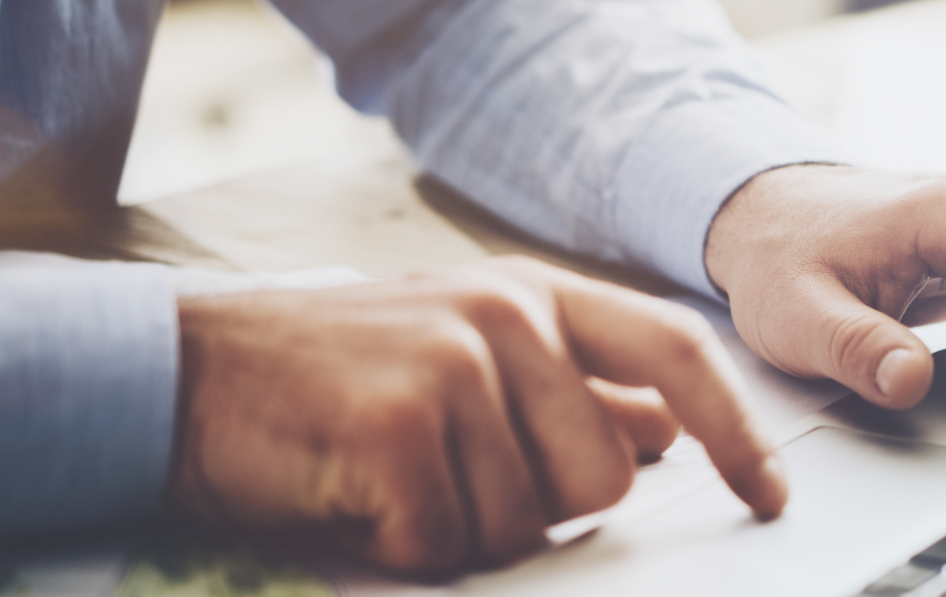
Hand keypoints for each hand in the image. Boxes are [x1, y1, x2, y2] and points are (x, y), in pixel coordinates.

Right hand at [169, 256, 783, 575]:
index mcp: (535, 296)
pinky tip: (359, 497)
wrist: (179, 373)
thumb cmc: (331, 376)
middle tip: (454, 479)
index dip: (735, 430)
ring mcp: (454, 362)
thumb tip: (663, 428)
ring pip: (526, 522)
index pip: (675, 355)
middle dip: (538, 508)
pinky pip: (448, 540)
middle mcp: (506, 314)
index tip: (766, 491)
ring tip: (394, 479)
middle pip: (604, 475)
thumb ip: (571, 386)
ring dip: (460, 530)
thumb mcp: (467, 353)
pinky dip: (402, 546)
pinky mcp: (400, 420)